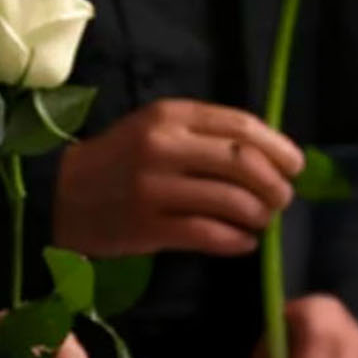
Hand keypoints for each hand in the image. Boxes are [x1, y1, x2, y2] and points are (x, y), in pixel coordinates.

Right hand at [54, 99, 304, 257]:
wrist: (60, 194)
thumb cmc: (126, 161)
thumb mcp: (162, 130)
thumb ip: (211, 135)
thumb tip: (277, 157)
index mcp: (171, 115)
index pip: (243, 127)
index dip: (280, 149)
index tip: (296, 167)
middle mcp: (163, 146)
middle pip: (245, 163)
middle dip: (275, 186)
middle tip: (282, 200)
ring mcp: (153, 187)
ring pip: (232, 201)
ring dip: (259, 216)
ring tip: (261, 221)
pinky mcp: (146, 226)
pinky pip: (210, 235)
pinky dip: (237, 241)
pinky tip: (243, 242)